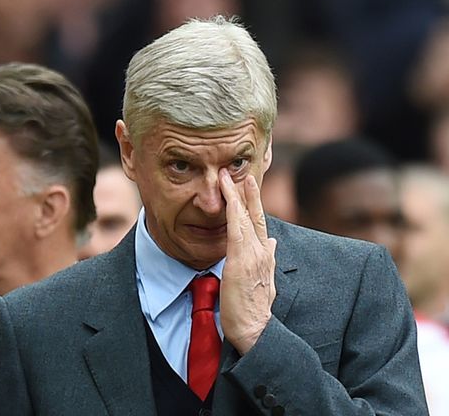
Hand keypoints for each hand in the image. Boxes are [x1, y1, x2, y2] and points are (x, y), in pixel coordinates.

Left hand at [218, 170, 276, 354]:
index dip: (256, 205)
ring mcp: (253, 255)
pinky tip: (229, 197)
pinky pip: (235, 229)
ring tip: (231, 177)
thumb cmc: (254, 310)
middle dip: (251, 193)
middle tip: (245, 173)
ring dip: (238, 195)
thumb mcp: (265, 281)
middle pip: (257, 216)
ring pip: (245, 218)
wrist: (255, 329)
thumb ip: (267, 259)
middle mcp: (263, 252)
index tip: (250, 189)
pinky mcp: (240, 260)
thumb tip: (272, 241)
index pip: (261, 225)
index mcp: (266, 256)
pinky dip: (233, 210)